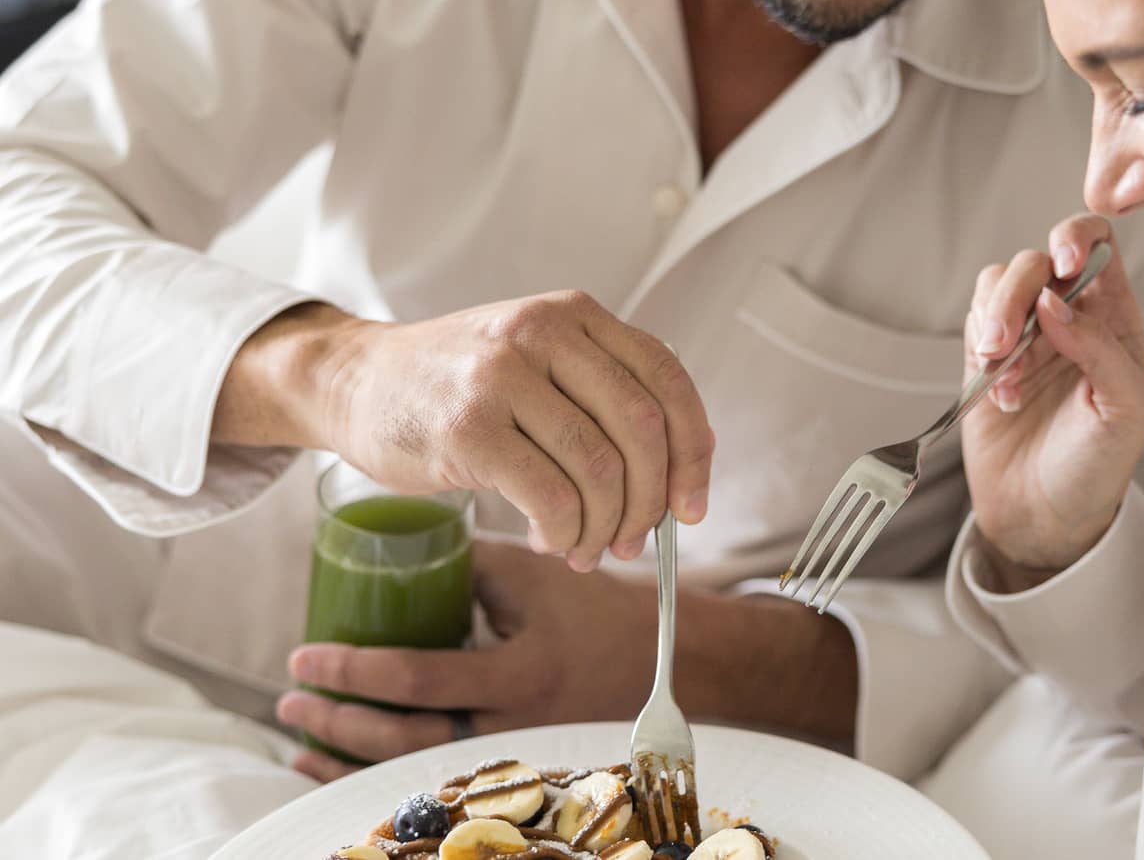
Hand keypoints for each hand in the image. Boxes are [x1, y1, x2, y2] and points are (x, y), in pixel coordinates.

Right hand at [215, 293, 715, 571]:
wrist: (356, 383)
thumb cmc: (459, 387)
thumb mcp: (538, 361)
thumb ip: (602, 398)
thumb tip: (672, 487)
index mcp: (575, 315)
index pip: (667, 381)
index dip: (693, 452)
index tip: (691, 506)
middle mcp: (543, 333)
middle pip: (641, 430)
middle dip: (650, 501)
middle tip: (634, 541)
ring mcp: (502, 377)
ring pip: (599, 469)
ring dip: (604, 527)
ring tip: (585, 547)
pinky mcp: (469, 428)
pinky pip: (550, 496)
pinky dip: (565, 532)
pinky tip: (552, 540)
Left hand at [277, 541, 856, 781]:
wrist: (672, 663)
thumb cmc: (599, 610)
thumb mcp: (537, 576)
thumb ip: (470, 564)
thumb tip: (394, 546)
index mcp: (521, 672)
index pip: (418, 678)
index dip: (353, 671)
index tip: (305, 656)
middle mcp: (516, 723)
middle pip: (406, 740)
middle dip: (338, 723)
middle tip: (292, 697)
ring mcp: (516, 751)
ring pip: (417, 769)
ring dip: (350, 755)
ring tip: (302, 732)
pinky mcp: (515, 760)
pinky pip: (438, 777)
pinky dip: (381, 773)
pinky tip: (339, 764)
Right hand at [961, 215, 1143, 575]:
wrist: (1044, 517)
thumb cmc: (1097, 468)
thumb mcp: (1126, 411)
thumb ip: (1102, 348)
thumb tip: (1054, 301)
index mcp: (1115, 318)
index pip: (1099, 244)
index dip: (1078, 238)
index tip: (1064, 268)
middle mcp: (1069, 316)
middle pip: (1038, 260)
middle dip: (1018, 293)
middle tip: (1008, 342)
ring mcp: (1025, 334)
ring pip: (999, 284)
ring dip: (995, 320)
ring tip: (1001, 370)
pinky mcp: (985, 356)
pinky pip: (975, 319)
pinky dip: (979, 344)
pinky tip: (998, 389)